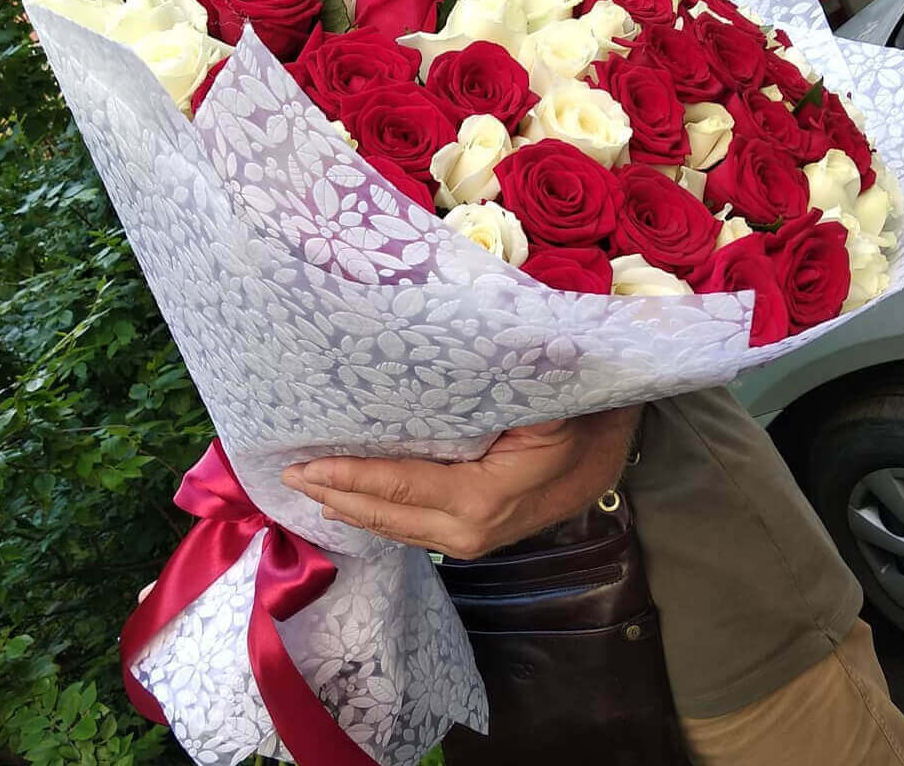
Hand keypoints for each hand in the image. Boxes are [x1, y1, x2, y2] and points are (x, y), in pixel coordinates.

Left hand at [281, 406, 641, 558]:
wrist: (617, 446)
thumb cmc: (578, 413)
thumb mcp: (535, 397)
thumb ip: (479, 390)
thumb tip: (420, 364)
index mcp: (480, 499)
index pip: (397, 488)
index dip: (346, 477)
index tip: (301, 465)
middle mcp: (468, 531)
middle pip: (385, 516)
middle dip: (334, 496)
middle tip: (285, 475)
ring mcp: (472, 539)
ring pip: (395, 528)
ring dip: (351, 506)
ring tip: (307, 486)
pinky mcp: (475, 534)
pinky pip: (413, 527)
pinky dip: (377, 511)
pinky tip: (352, 497)